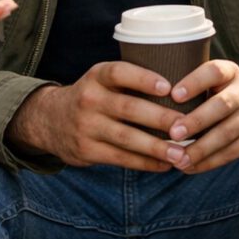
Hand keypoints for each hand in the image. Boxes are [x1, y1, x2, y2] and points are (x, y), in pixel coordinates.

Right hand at [6, 61, 185, 170]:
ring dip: (157, 147)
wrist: (50, 119)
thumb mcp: (102, 79)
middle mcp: (89, 99)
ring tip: (181, 153)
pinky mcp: (87, 150)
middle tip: (187, 125)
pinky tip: (165, 164)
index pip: (120, 73)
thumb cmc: (94, 96)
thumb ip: (130, 81)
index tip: (169, 87)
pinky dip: (145, 162)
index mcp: (97, 76)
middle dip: (161, 118)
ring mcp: (86, 126)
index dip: (144, 79)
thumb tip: (181, 87)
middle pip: (128, 108)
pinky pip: (120, 158)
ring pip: (126, 138)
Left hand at [163, 61, 238, 172]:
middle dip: (196, 121)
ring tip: (178, 159)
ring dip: (200, 149)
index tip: (173, 95)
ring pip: (227, 134)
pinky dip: (209, 162)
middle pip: (222, 105)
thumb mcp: (215, 81)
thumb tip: (149, 95)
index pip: (214, 72)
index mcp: (231, 71)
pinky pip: (232, 153)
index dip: (194, 83)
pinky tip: (190, 167)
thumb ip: (191, 86)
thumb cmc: (223, 93)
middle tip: (172, 134)